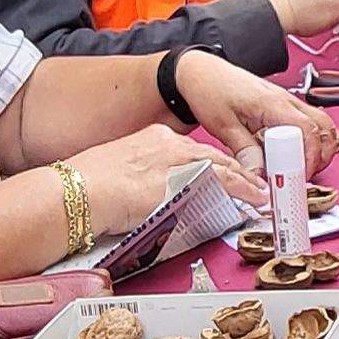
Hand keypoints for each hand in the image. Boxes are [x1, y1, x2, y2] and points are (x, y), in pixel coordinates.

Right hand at [60, 124, 262, 231]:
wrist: (78, 192)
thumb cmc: (86, 190)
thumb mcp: (116, 175)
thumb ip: (138, 182)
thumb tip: (143, 199)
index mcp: (149, 139)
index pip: (189, 151)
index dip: (209, 164)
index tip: (220, 173)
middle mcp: (167, 144)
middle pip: (211, 156)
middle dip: (235, 171)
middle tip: (254, 182)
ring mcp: (178, 161)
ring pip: (223, 167)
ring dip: (245, 182)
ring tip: (260, 193)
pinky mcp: (184, 179)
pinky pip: (223, 183)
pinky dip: (243, 191)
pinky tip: (253, 200)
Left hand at [164, 53, 338, 163]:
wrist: (201, 72)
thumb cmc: (209, 90)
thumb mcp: (223, 125)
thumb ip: (244, 151)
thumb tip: (260, 175)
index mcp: (272, 104)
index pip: (308, 131)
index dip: (310, 157)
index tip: (298, 177)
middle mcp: (285, 100)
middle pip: (324, 127)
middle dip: (322, 155)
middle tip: (304, 176)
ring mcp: (286, 101)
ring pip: (321, 123)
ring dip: (320, 147)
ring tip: (303, 168)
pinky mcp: (282, 105)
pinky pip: (309, 121)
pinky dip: (311, 139)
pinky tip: (294, 154)